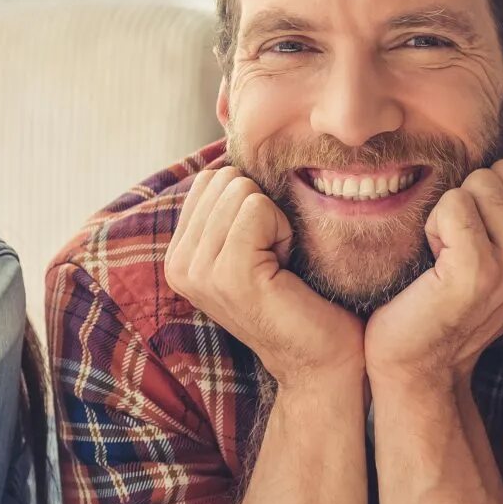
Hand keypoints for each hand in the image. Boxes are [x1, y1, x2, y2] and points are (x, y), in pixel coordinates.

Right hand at [164, 165, 361, 386]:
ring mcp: (197, 271)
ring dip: (275, 221)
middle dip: (262, 208)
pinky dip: (283, 230)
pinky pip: (257, 208)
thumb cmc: (302, 295)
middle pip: (224, 179)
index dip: (251, 203)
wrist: (324, 358)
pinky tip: (286, 269)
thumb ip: (232, 205)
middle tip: (275, 259)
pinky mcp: (226, 274)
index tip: (265, 248)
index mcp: (179, 254)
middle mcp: (177, 264)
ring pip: (240, 190)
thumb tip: (236, 145)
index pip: (210, 179)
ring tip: (280, 265)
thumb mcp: (256, 241)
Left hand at [364, 157, 502, 387]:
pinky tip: (434, 261)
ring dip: (449, 213)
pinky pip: (454, 202)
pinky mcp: (478, 271)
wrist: (418, 357)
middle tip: (459, 247)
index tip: (482, 237)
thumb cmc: (451, 292)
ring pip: (481, 182)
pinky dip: (433, 223)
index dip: (493, 193)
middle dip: (472, 198)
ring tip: (446, 256)